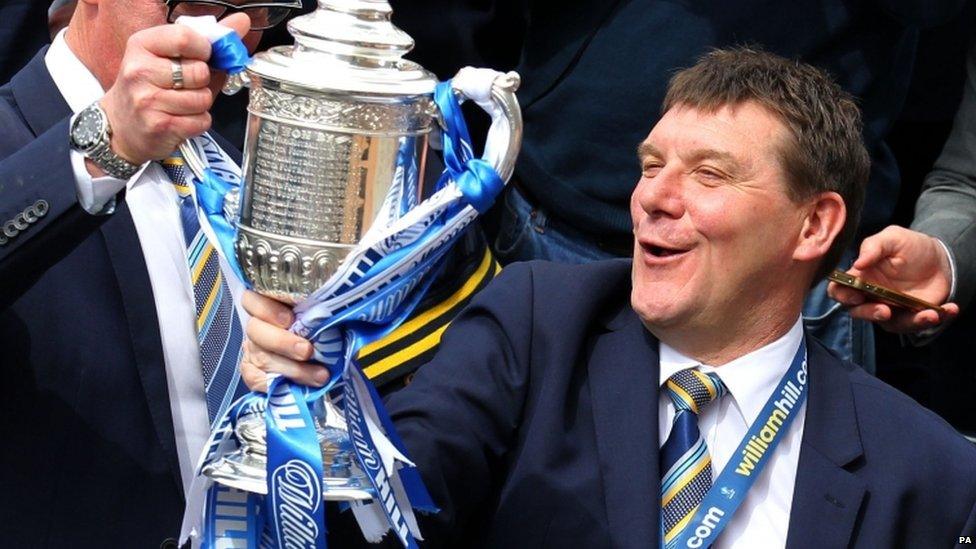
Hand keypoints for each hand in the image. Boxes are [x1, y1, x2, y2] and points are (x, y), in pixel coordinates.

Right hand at [98, 13, 251, 164]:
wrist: (122, 125)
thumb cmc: (153, 87)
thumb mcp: (173, 57)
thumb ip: (208, 39)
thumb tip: (242, 21)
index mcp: (142, 44)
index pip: (185, 37)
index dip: (204, 49)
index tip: (201, 56)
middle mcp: (140, 71)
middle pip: (199, 72)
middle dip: (203, 81)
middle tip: (186, 86)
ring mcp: (147, 100)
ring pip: (203, 99)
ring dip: (201, 104)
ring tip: (181, 104)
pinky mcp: (158, 126)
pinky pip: (201, 121)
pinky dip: (198, 122)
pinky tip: (181, 119)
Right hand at [240, 290, 329, 392]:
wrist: (317, 354)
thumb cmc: (319, 326)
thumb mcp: (318, 312)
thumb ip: (318, 309)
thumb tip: (337, 310)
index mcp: (268, 303)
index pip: (253, 299)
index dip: (268, 310)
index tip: (290, 319)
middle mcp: (256, 325)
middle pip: (256, 330)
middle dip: (283, 343)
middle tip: (307, 351)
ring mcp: (252, 349)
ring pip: (262, 358)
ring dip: (292, 369)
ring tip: (319, 376)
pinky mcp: (252, 372)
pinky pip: (256, 380)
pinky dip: (275, 386)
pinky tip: (296, 388)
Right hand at [828, 225, 958, 332]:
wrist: (940, 258)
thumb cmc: (911, 247)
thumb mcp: (892, 238)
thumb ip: (873, 246)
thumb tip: (858, 263)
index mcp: (861, 278)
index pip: (840, 290)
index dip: (842, 295)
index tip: (856, 294)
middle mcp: (871, 296)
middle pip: (859, 312)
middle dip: (870, 314)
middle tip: (885, 311)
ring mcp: (891, 308)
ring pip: (890, 324)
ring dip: (909, 322)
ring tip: (929, 314)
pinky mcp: (912, 316)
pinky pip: (917, 324)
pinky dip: (933, 320)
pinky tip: (949, 309)